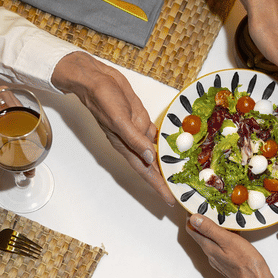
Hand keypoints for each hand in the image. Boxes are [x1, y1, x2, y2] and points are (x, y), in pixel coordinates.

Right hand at [51, 52, 175, 205]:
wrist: (94, 78)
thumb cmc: (102, 98)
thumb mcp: (119, 119)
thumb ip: (134, 139)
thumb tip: (149, 157)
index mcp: (126, 145)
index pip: (145, 171)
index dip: (158, 186)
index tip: (169, 199)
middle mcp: (132, 141)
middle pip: (152, 165)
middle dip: (165, 178)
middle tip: (180, 190)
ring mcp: (136, 129)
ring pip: (155, 149)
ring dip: (167, 160)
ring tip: (182, 172)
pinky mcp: (139, 118)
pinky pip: (154, 133)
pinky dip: (164, 140)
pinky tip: (173, 145)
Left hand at [185, 213, 271, 277]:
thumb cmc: (247, 263)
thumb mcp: (228, 241)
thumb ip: (210, 230)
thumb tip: (193, 218)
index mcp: (208, 247)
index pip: (191, 229)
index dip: (190, 215)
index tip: (193, 203)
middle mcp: (211, 254)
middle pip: (200, 233)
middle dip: (202, 219)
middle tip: (208, 205)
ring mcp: (219, 259)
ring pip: (211, 239)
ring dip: (213, 226)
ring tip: (221, 214)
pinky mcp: (228, 261)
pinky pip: (221, 244)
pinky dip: (223, 235)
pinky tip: (233, 230)